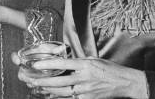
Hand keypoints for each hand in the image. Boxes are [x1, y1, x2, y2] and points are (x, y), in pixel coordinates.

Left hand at [10, 54, 147, 98]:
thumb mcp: (93, 60)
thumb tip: (63, 61)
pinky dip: (58, 97)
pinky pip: (70, 98)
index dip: (47, 65)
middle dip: (42, 81)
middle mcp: (84, 78)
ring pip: (62, 92)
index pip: (62, 64)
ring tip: (36, 87)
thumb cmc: (109, 69)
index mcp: (85, 65)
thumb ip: (77, 62)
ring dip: (47, 90)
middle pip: (58, 81)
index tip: (35, 64)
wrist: (126, 83)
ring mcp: (86, 91)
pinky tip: (49, 95)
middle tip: (29, 79)